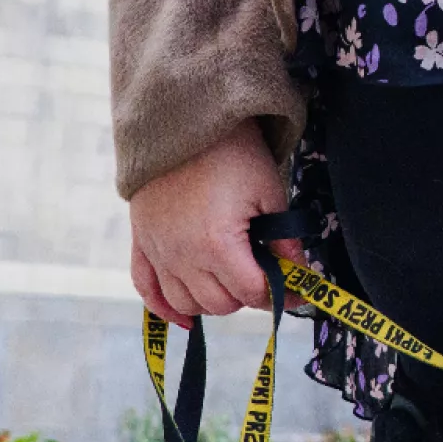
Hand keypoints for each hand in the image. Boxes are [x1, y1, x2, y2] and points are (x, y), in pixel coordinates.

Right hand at [129, 120, 304, 327]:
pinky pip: (147, 290)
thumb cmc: (233, 155)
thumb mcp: (270, 194)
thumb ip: (284, 240)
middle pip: (220, 304)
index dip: (281, 295)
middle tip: (267, 276)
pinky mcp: (141, 244)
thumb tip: (300, 275)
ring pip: (186, 304)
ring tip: (234, 281)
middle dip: (249, 296)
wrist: (185, 124)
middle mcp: (181, 256)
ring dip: (213, 301)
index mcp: (217, 244)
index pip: (252, 292)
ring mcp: (157, 252)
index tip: (300, 292)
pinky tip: (185, 317)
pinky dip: (165, 308)